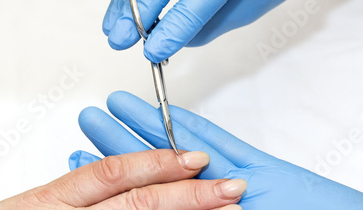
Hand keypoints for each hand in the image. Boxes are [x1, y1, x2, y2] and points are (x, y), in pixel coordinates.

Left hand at [69, 91, 362, 209]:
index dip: (111, 193)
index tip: (82, 170)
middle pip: (152, 181)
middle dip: (116, 152)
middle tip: (89, 124)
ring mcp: (233, 190)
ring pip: (179, 157)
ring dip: (144, 133)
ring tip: (115, 108)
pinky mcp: (261, 172)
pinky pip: (221, 145)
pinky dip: (192, 130)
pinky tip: (167, 114)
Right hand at [103, 0, 284, 62]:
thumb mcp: (248, 7)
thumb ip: (210, 25)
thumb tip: (174, 40)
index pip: (192, 8)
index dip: (170, 32)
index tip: (154, 53)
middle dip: (136, 16)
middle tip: (120, 39)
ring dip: (124, 3)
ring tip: (114, 27)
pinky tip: (120, 7)